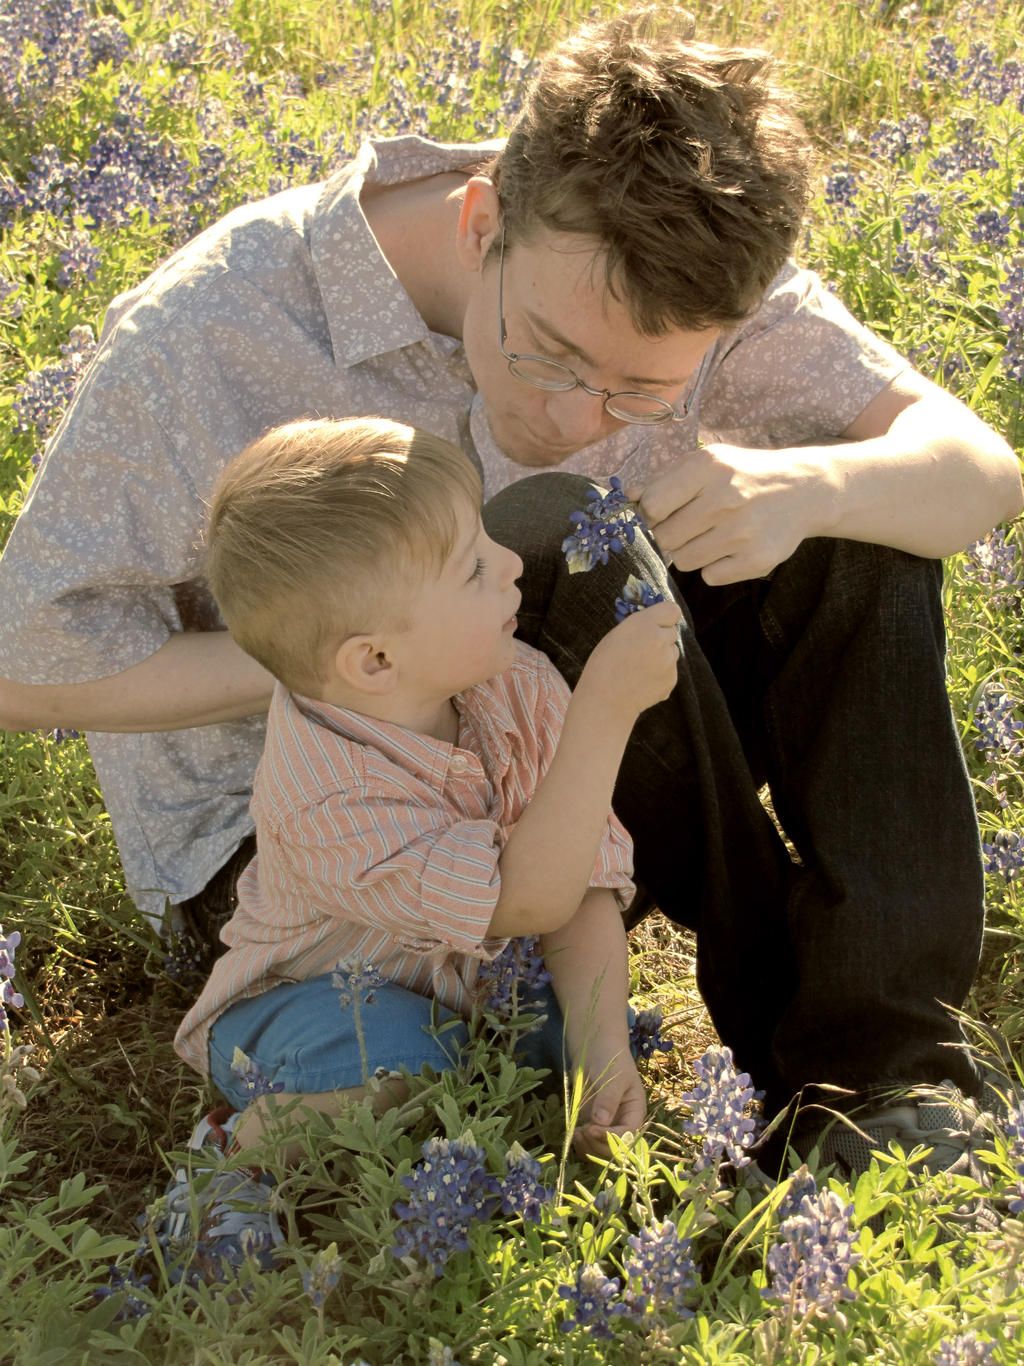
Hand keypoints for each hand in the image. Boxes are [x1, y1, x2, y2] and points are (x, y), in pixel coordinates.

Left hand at [572, 1052, 647, 1159]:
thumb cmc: (611, 1059)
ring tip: (576, 1133)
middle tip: (583, 1132)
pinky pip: (589, 1144)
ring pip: (601, 1150)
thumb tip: (601, 1121)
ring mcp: (607, 1126)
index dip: (611, 1138)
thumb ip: (608, 1098)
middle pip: (616, 1149)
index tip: (591, 1129)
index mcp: (635, 1112)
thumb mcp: (614, 1077)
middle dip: (598, 1145)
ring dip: (588, 1147)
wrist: (596, 1050)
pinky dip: (581, 1144)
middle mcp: (623, 1123)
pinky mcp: (592, 1125)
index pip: (628, 1135)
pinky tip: (574, 1133)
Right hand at [576, 599, 681, 719]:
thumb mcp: (617, 635)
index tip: (657, 624)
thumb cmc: (604, 666)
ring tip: (638, 670)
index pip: (672, 610)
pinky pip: (669, 671)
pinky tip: (642, 682)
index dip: (665, 617)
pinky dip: (660, 675)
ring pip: (671, 652)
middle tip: (642, 650)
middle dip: (661, 638)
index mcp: (644, 625)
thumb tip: (658, 624)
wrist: (605, 701)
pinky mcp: (672, 680)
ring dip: (661, 657)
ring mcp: (669, 662)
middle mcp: (660, 640)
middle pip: (672, 632)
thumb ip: (641, 627)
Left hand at [628, 442, 835, 584]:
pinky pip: (710, 577)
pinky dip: (715, 567)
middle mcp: (726, 499)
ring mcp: (743, 532)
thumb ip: (664, 478)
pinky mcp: (758, 560)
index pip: (652, 505)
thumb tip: (627, 496)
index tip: (664, 511)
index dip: (651, 513)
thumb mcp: (707, 462)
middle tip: (692, 524)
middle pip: (665, 537)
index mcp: (709, 468)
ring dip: (691, 551)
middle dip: (671, 534)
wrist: (803, 489)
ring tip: (713, 534)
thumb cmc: (743, 474)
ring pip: (684, 561)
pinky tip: (731, 548)